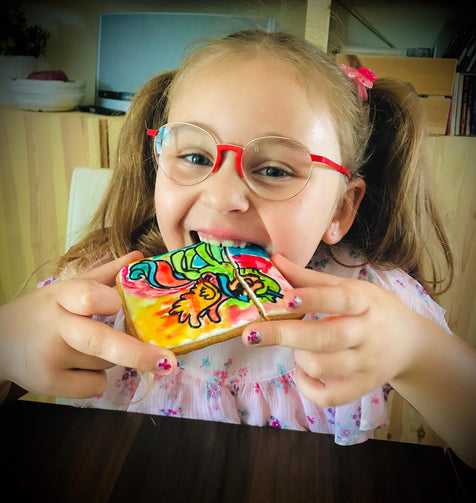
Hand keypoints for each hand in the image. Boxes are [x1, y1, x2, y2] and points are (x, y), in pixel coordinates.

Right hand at [0, 251, 176, 398]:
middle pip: (101, 342)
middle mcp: (56, 328)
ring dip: (111, 358)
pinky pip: (95, 385)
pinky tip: (76, 366)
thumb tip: (140, 257)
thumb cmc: (43, 311)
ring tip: (83, 347)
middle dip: (138, 353)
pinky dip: (96, 378)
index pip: (88, 296)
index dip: (107, 300)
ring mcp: (51, 359)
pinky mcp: (49, 385)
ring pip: (106, 363)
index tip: (120, 305)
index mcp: (62, 296)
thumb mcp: (68, 288)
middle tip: (168, 362)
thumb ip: (105, 274)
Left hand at [242, 254, 428, 406]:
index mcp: (364, 302)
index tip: (285, 299)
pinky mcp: (361, 387)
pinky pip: (328, 396)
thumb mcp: (350, 287)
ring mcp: (365, 364)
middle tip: (251, 334)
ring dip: (298, 358)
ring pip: (323, 367)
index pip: (339, 300)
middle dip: (285, 335)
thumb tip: (273, 260)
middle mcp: (366, 334)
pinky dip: (307, 386)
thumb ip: (310, 279)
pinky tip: (304, 371)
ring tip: (297, 349)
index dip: (312, 299)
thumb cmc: (373, 308)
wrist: (410, 344)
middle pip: (326, 338)